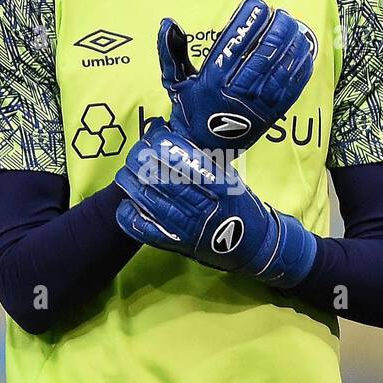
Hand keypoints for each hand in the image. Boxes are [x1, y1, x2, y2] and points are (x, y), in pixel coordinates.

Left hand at [114, 118, 317, 288]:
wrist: (257, 247)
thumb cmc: (240, 206)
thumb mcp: (231, 179)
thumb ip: (205, 161)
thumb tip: (171, 135)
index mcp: (222, 186)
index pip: (188, 161)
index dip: (165, 147)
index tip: (154, 136)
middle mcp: (207, 207)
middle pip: (165, 180)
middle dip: (145, 163)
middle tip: (135, 153)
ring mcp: (192, 229)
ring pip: (153, 202)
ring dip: (134, 186)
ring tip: (125, 173)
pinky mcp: (180, 246)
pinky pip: (149, 232)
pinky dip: (133, 217)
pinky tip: (125, 205)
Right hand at [157, 0, 316, 152]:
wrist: (201, 150)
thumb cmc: (189, 111)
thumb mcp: (175, 81)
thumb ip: (171, 51)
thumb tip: (169, 23)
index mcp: (212, 80)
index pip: (235, 42)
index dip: (249, 20)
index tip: (257, 4)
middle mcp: (235, 92)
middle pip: (263, 53)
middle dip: (276, 28)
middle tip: (281, 14)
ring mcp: (255, 105)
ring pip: (280, 68)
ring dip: (291, 44)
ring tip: (295, 25)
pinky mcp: (271, 116)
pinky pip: (291, 88)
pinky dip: (299, 67)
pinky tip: (305, 50)